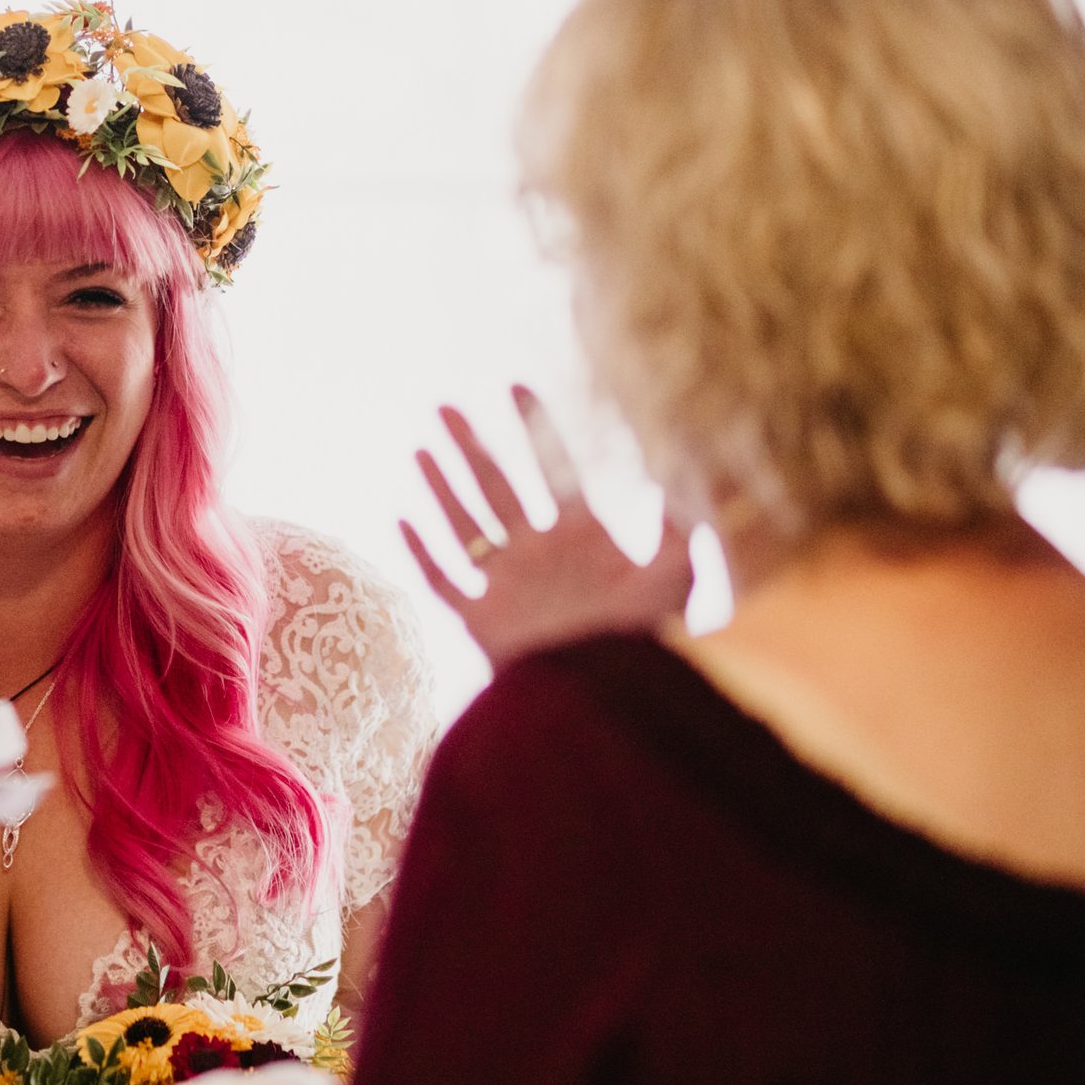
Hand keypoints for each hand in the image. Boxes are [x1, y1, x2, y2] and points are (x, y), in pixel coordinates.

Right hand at [402, 385, 693, 669]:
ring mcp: (506, 584)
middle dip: (472, 447)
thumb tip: (683, 469)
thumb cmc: (639, 641)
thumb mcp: (671, 577)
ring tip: (421, 448)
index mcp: (581, 537)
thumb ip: (676, 526)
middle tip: (446, 407)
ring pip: (464, 524)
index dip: (534, 429)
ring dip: (441, 488)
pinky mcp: (480, 619)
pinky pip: (444, 580)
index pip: (553, 470)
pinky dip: (422, 553)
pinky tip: (402, 519)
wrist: (599, 698)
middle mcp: (538, 553)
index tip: (514, 386)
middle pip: (496, 488)